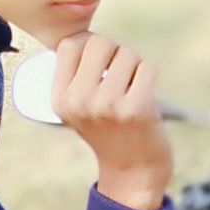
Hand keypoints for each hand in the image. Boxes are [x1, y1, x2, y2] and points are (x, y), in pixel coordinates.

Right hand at [51, 32, 172, 209]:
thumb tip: (89, 37)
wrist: (132, 171)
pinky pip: (147, 67)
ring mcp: (107, 105)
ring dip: (134, 65)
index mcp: (60, 98)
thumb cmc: (107, 129)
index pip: (69, 45)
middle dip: (114, 51)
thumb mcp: (77, 107)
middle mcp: (79, 101)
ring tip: (131, 88)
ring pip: (127, 53)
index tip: (98, 60)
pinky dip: (149, 76)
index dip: (87, 44)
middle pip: (99, 42)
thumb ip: (76, 77)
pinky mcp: (136, 108)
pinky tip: (144, 95)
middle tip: (119, 73)